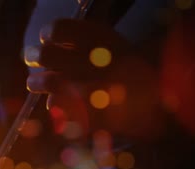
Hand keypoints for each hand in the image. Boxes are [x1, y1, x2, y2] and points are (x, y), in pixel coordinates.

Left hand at [25, 19, 162, 139]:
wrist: (161, 101)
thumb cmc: (130, 69)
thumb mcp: (112, 43)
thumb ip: (82, 40)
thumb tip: (44, 43)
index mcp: (101, 39)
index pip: (57, 29)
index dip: (48, 34)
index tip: (48, 39)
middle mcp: (92, 60)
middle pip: (45, 54)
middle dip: (34, 56)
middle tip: (32, 58)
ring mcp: (89, 88)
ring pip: (45, 81)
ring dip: (36, 81)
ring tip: (34, 82)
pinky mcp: (86, 113)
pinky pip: (56, 106)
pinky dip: (53, 105)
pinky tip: (56, 104)